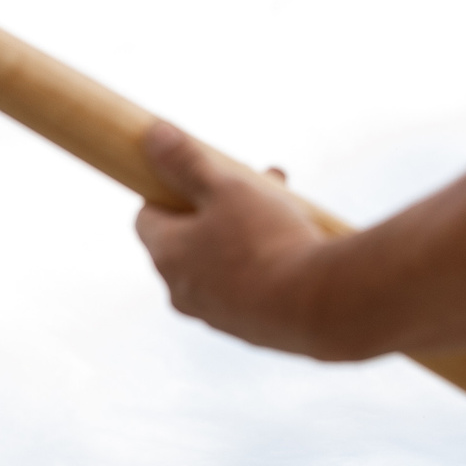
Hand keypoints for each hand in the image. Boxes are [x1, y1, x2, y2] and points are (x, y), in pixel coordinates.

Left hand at [134, 126, 346, 357]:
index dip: (170, 191)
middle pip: (189, 239)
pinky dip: (263, 265)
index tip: (201, 176)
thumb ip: (186, 162)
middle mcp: (182, 291)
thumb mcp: (226, 187)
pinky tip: (296, 247)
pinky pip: (248, 289)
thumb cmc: (266, 241)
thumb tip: (151, 134)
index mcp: (167, 256)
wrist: (318, 306)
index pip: (147, 217)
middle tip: (258, 183)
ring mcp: (216, 315)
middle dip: (221, 205)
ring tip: (285, 207)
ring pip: (221, 263)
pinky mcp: (250, 331)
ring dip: (245, 232)